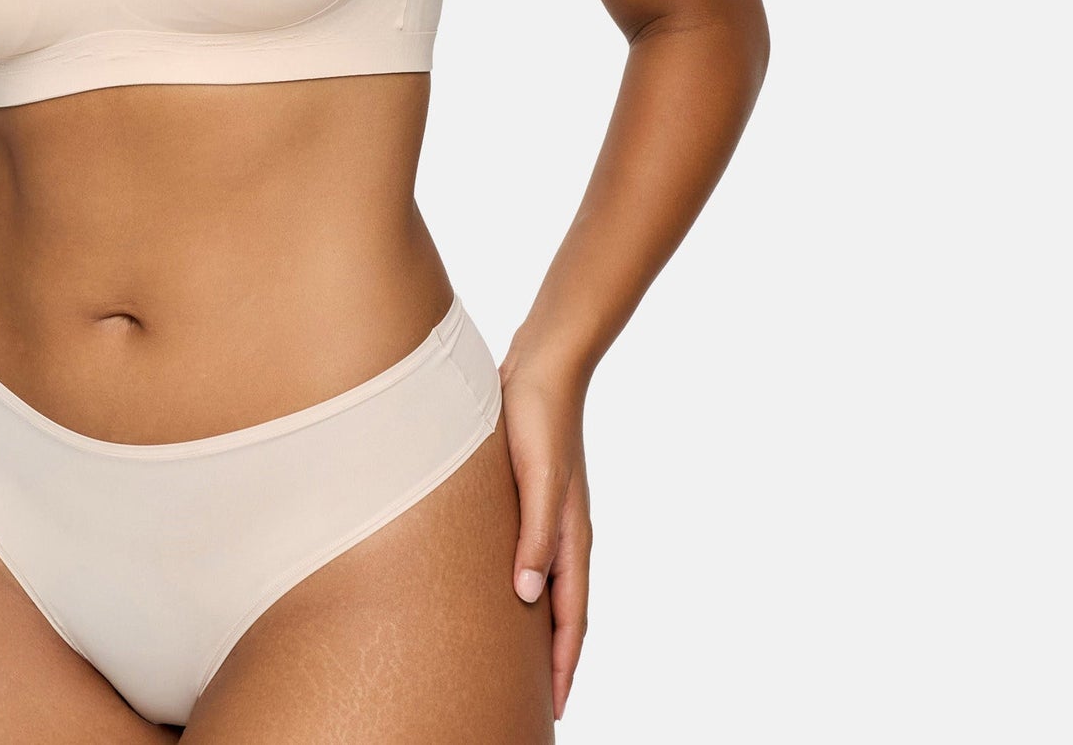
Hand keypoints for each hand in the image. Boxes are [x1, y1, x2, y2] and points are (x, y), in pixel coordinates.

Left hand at [498, 351, 592, 719]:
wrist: (541, 366)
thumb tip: (527, 596)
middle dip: (553, 659)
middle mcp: (564, 534)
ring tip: (518, 660)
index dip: (562, 664)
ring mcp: (548, 516)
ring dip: (537, 626)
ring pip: (545, 586)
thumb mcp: (538, 478)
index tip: (553, 707)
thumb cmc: (538, 418)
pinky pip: (530, 556)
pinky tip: (502, 590)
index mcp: (571, 537)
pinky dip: (523, 586)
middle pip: (561, 611)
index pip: (570, 617)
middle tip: (538, 701)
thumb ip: (536, 535)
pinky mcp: (528, 497)